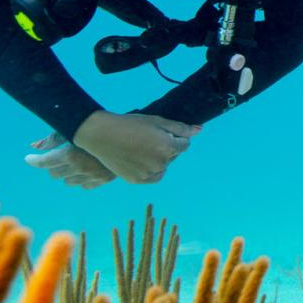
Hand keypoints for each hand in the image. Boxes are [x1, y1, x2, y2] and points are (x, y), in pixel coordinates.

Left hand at [25, 133, 116, 188]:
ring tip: (72, 160)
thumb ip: (52, 139)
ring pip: (68, 181)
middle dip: (52, 164)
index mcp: (70, 154)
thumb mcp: (72, 129)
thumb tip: (34, 146)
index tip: (28, 159)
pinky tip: (84, 168)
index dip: (34, 161)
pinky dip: (80, 178)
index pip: (44, 162)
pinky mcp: (102, 180)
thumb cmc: (96, 127)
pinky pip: (84, 185)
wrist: (128, 135)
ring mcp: (91, 176)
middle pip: (54, 173)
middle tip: (55, 155)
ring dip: (66, 172)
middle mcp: (79, 168)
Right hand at [71, 111, 199, 183]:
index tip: (161, 132)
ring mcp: (149, 174)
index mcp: (167, 147)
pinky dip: (150, 170)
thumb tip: (199, 130)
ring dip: (159, 159)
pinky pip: (153, 177)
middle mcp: (161, 164)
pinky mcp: (137, 181)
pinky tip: (139, 159)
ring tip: (142, 148)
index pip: (184, 145)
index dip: (175, 137)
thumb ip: (180, 127)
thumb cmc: (130, 124)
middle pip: (173, 156)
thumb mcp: (157, 121)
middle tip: (148, 138)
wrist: (102, 135)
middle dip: (167, 147)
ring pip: (163, 167)